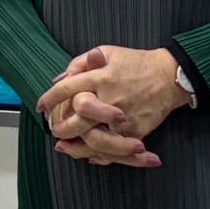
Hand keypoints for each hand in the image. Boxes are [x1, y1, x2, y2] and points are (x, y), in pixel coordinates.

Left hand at [36, 45, 186, 142]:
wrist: (169, 76)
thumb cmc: (136, 62)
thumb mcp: (108, 52)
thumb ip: (82, 62)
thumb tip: (60, 78)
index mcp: (100, 76)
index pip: (68, 88)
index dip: (50, 98)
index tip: (40, 107)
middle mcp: (109, 97)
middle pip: (78, 118)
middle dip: (61, 127)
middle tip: (54, 131)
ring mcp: (123, 117)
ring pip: (94, 139)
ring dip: (76, 148)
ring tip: (65, 149)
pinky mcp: (136, 131)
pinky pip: (115, 149)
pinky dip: (101, 156)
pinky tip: (90, 156)